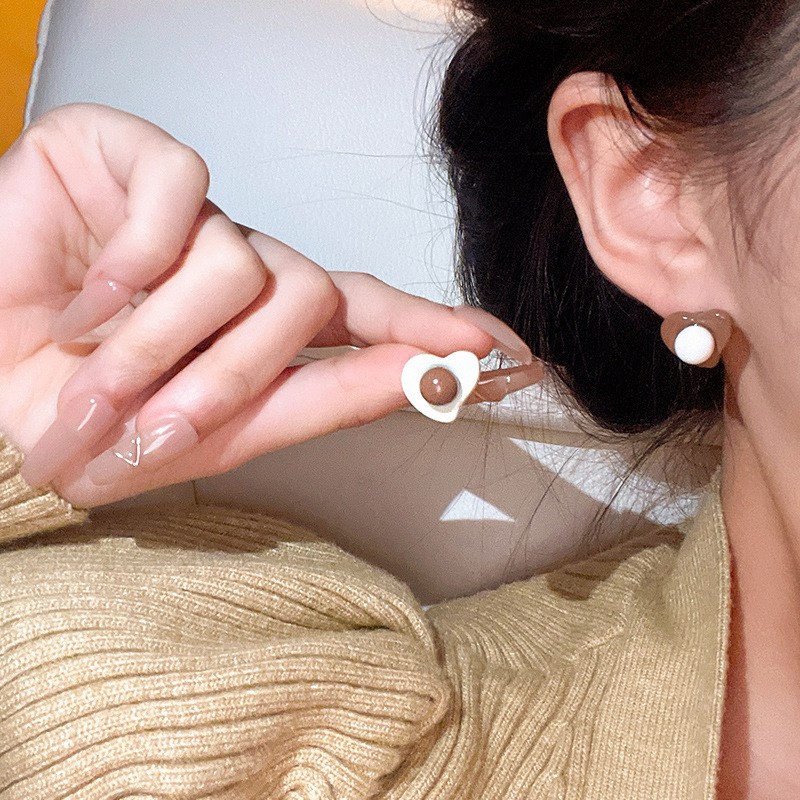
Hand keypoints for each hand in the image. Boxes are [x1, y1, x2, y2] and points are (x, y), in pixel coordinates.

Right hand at [0, 104, 508, 507]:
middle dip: (233, 375)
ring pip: (239, 263)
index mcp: (264, 329)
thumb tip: (415, 380)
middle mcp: (242, 265)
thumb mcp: (210, 433)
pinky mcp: (132, 159)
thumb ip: (313, 403)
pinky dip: (131, 268)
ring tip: (100, 372)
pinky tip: (88, 299)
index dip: (426, 327)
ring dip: (163, 343)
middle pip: (305, 298)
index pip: (367, 314)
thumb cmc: (90, 411)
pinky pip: (180, 200)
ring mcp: (193, 213)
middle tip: (160, 426)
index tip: (490, 345)